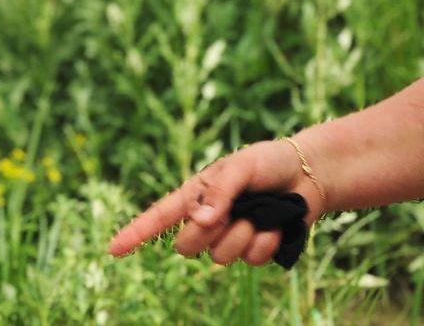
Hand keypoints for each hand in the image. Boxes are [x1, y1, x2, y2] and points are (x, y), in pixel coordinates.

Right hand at [106, 139, 323, 265]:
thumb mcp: (243, 166)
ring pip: (219, 257)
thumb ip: (220, 191)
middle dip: (207, 233)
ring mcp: (232, 236)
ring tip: (259, 215)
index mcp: (198, 195)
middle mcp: (210, 219)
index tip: (113, 250)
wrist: (310, 173)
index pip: (161, 217)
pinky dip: (265, 242)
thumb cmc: (271, 162)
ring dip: (242, 236)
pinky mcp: (255, 248)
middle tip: (232, 211)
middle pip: (187, 247)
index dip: (136, 234)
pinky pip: (250, 260)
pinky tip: (276, 226)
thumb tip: (200, 221)